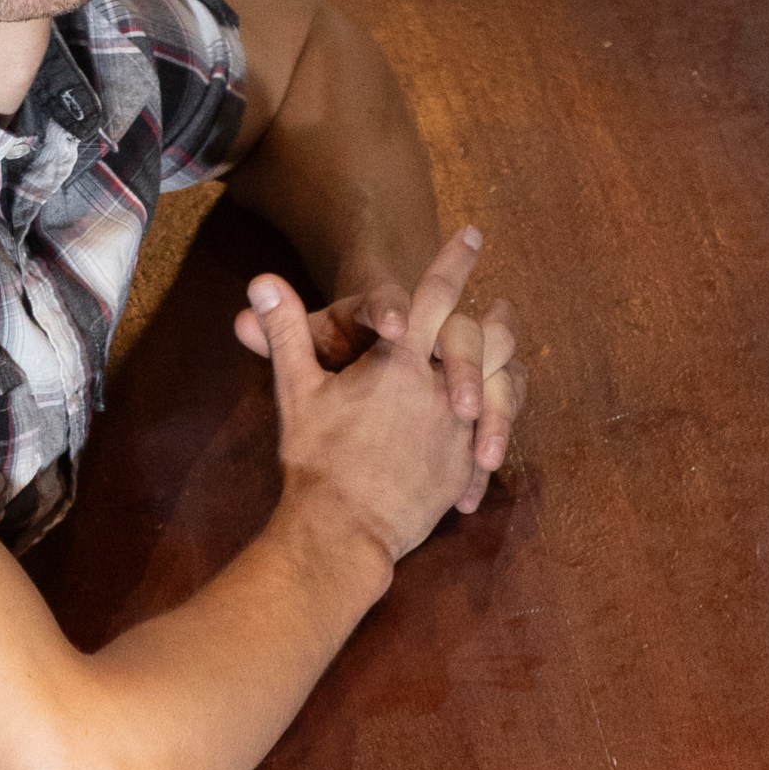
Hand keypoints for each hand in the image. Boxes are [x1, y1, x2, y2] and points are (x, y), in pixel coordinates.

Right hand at [244, 226, 523, 566]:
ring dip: (505, 367)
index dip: (455, 260)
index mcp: (400, 362)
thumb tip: (261, 281)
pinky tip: (490, 430)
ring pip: (500, 386)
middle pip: (484, 338)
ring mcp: (456, 431)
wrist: (340, 534)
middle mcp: (438, 390)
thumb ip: (285, 331)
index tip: (474, 235)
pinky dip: (494, 429)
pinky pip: (490, 439)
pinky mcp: (462, 469)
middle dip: (496, 320)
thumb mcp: (297, 391)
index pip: (436, 294)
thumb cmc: (315, 461)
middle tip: (502, 307)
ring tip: (507, 361)